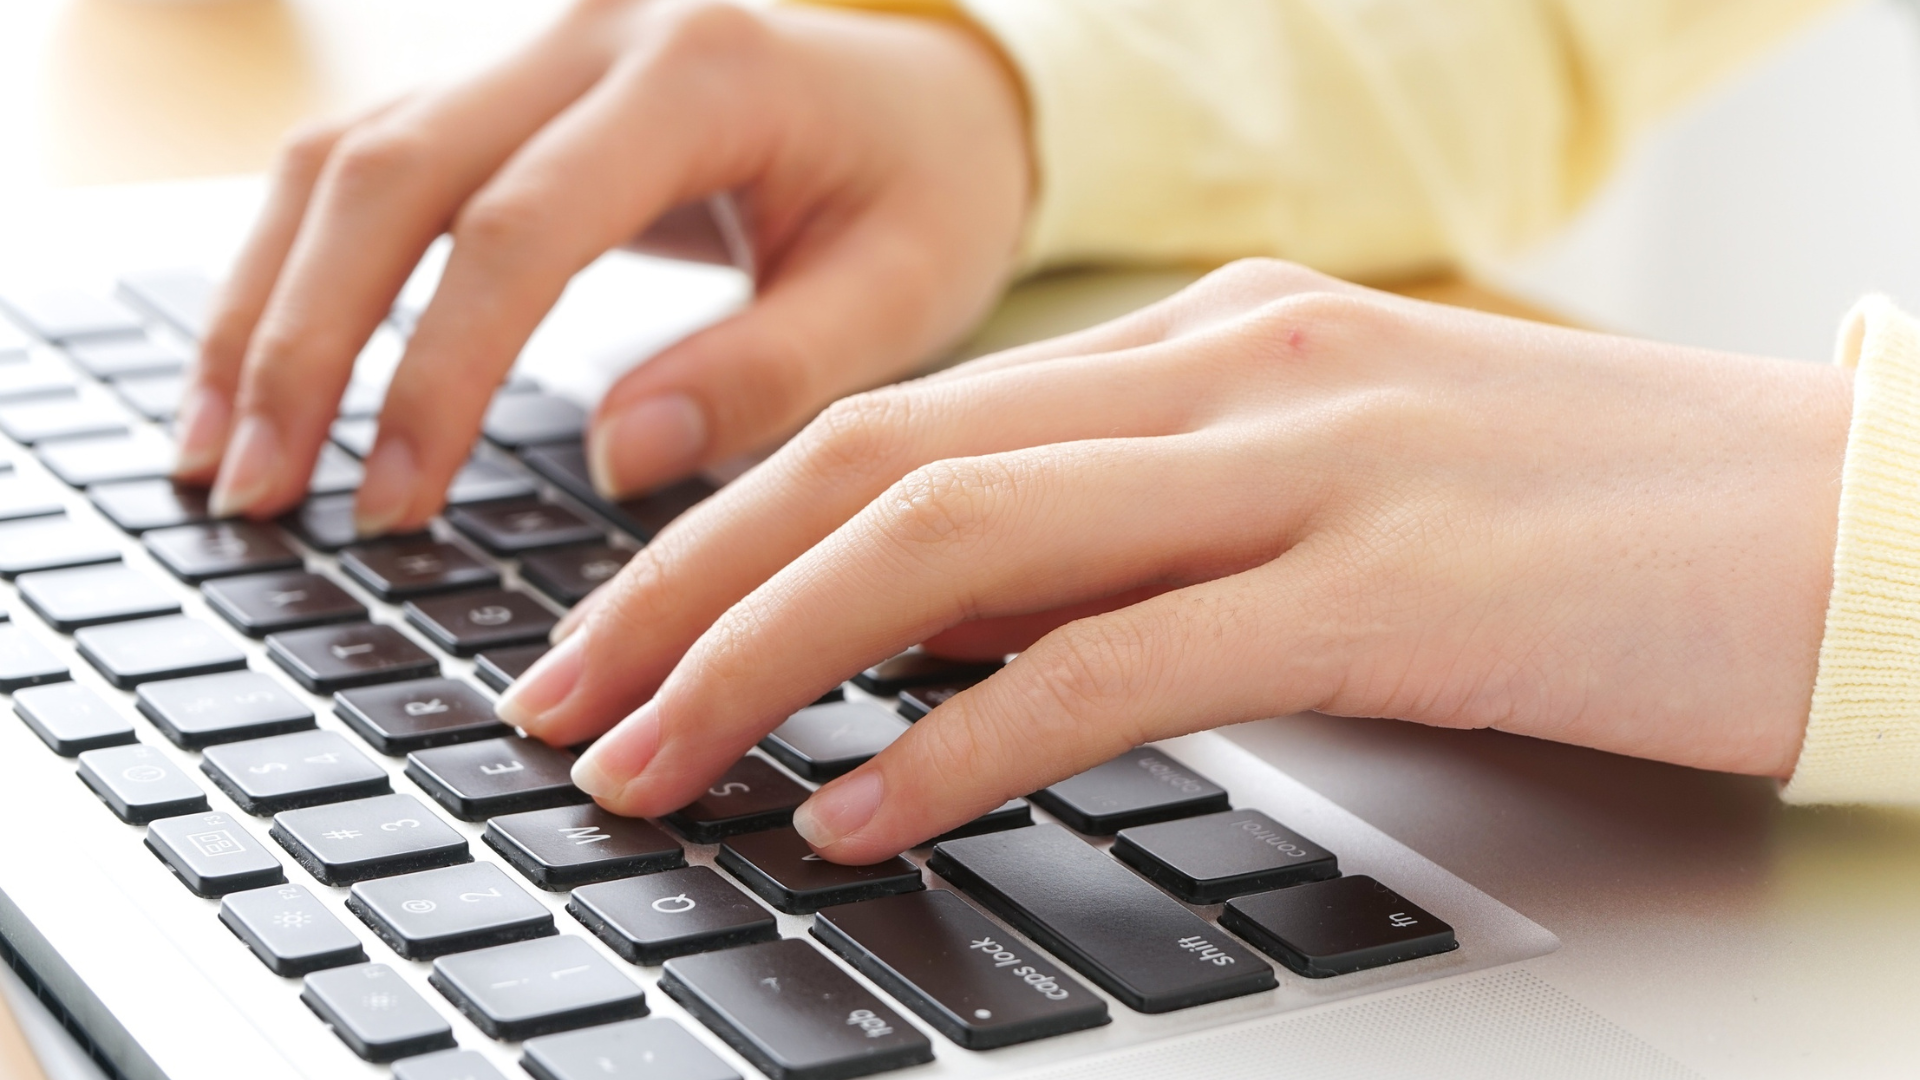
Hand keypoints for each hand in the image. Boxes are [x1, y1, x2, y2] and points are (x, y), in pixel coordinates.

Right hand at [180, 0, 1028, 531]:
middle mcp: (594, 32)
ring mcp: (538, 46)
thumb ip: (769, 374)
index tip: (392, 503)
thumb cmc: (930, 192)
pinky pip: (366, 165)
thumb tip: (616, 459)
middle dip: (303, 344)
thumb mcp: (901, 294)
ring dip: (266, 309)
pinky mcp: (509, 88)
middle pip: (388, 173)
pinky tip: (261, 374)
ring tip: (222, 459)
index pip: (522, 227)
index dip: (438, 372)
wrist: (935, 93)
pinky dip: (299, 270)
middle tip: (258, 496)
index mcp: (702, 73)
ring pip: (345, 158)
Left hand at [504, 259, 1850, 862]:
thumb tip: (945, 631)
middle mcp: (1230, 376)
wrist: (1848, 520)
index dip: (726, 527)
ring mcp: (1306, 470)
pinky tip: (857, 814)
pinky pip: (1118, 666)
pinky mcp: (1387, 591)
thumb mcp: (1329, 491)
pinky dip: (962, 742)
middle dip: (685, 589)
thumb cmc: (1587, 524)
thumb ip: (1139, 534)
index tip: (614, 626)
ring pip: (957, 547)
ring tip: (648, 767)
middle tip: (561, 703)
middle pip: (881, 466)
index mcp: (1208, 345)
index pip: (902, 421)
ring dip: (767, 662)